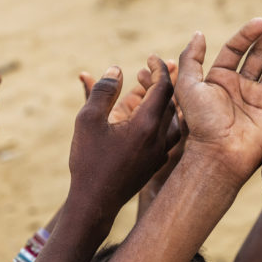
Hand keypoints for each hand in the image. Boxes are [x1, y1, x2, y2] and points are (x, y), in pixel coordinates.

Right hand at [68, 55, 175, 219]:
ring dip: (166, 102)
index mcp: (146, 124)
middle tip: (155, 68)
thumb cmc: (88, 161)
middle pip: (172, 102)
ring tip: (154, 91)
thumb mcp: (88, 120)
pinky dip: (164, 120)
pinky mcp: (156, 164)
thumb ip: (103, 91)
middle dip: (164, 82)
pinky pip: (168, 135)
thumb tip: (117, 69)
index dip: (159, 69)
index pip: (163, 88)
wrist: (95, 203)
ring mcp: (160, 153)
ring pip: (173, 120)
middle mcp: (160, 138)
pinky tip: (155, 118)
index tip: (151, 57)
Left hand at [175, 6, 261, 183]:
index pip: (237, 48)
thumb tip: (198, 34)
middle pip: (260, 51)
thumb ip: (191, 60)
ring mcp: (260, 96)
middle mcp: (241, 85)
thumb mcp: (188, 87)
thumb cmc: (201, 123)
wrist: (220, 155)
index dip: (249, 33)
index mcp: (220, 79)